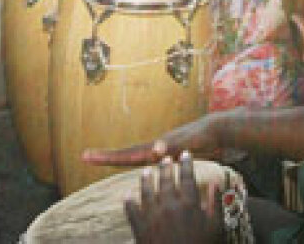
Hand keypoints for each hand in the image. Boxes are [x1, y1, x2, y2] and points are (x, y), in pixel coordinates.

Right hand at [82, 114, 221, 166]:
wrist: (218, 130)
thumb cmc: (205, 136)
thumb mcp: (189, 142)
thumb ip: (173, 145)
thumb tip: (154, 150)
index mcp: (155, 148)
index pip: (126, 154)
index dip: (107, 157)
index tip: (87, 155)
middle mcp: (155, 149)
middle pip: (126, 154)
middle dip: (105, 157)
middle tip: (85, 156)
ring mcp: (162, 152)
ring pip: (136, 158)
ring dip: (119, 160)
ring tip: (102, 160)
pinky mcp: (170, 156)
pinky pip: (149, 164)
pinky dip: (139, 167)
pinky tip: (138, 173)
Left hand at [124, 153, 223, 243]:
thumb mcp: (215, 227)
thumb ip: (215, 203)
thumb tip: (215, 183)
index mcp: (189, 205)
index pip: (187, 178)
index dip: (186, 164)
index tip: (185, 153)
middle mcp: (169, 207)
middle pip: (166, 180)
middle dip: (166, 167)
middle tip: (165, 158)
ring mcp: (153, 217)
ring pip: (146, 191)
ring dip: (146, 179)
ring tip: (146, 171)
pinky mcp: (140, 229)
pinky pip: (132, 211)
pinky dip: (129, 202)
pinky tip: (128, 195)